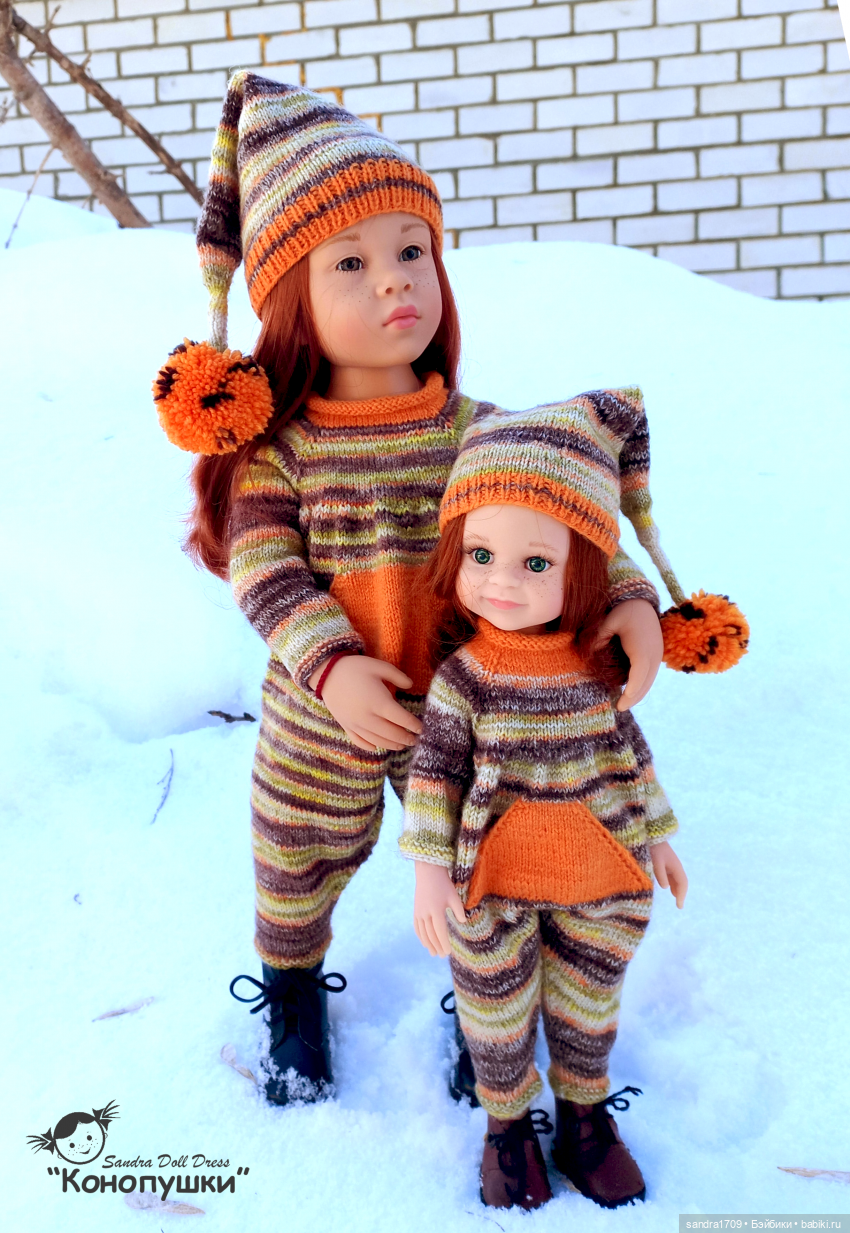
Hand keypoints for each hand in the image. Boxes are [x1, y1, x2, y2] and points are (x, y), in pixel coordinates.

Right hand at [308, 654, 422, 751]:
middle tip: (415, 740)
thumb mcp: (379, 666)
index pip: (402, 719)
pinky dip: (370, 746)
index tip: (421, 728)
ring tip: (401, 745)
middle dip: (405, 738)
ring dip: (391, 745)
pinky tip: (377, 747)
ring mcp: (356, 724)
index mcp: (379, 702)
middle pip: (391, 733)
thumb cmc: (355, 668)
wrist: (326, 673)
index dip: (413, 725)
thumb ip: (397, 676)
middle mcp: (368, 717)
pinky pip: (359, 741)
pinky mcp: (346, 726)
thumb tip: (411, 685)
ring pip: (377, 741)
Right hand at [413, 861, 465, 956]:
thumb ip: (459, 910)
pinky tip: (425, 943)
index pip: (440, 931)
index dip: (444, 943)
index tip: (448, 952)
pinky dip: (421, 937)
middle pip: (431, 934)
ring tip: (434, 953)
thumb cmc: (444, 884)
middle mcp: (426, 913)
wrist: (428, 873)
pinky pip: (417, 927)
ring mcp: (419, 912)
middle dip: (437, 946)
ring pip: (423, 933)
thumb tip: (463, 922)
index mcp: (436, 910)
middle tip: (443, 956)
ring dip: (428, 944)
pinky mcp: (416, 911)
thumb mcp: (454, 896)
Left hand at [594, 598, 662, 711]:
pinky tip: (631, 690)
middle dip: (634, 697)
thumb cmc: (624, 610)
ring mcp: (657, 655)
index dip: (631, 692)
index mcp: (642, 649)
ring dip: (639, 692)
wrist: (642, 601)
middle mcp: (654, 655)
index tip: (622, 703)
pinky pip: (650, 674)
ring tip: (625, 703)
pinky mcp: (656, 655)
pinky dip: (642, 684)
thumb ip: (599, 638)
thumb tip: (591, 654)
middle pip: (646, 683)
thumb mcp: (609, 621)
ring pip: (650, 680)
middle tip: (620, 708)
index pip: (639, 676)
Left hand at [650, 841, 687, 907]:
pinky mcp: (664, 861)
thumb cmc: (653, 847)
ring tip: (675, 897)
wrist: (651, 833)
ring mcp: (670, 863)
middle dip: (681, 893)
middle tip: (679, 905)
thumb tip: (666, 888)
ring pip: (676, 878)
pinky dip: (671, 883)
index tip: (679, 906)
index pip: (682, 884)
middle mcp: (675, 866)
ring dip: (676, 888)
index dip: (682, 895)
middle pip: (681, 882)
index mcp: (676, 866)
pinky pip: (671, 875)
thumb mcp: (656, 861)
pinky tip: (667, 887)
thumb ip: (661, 874)